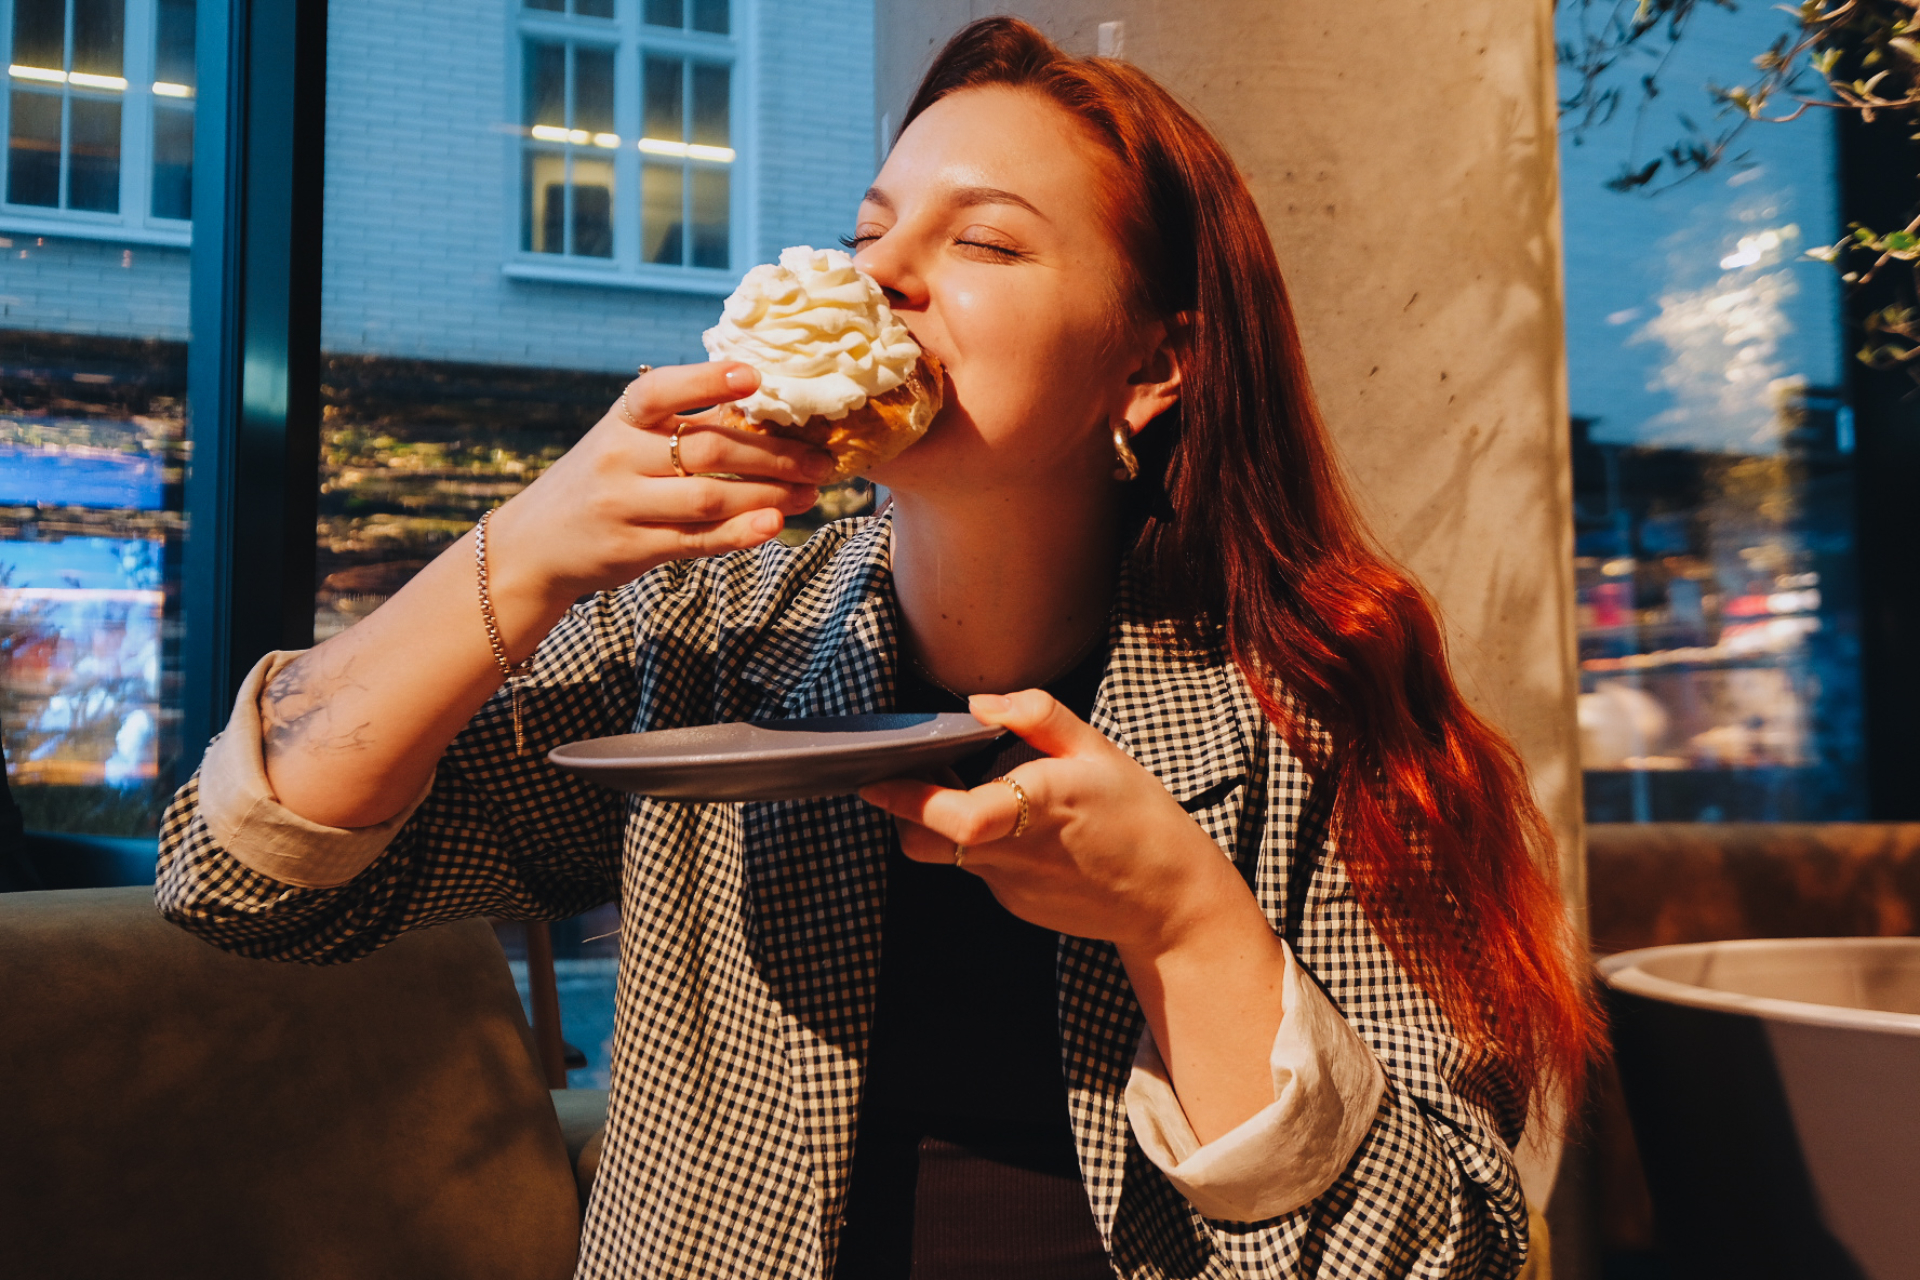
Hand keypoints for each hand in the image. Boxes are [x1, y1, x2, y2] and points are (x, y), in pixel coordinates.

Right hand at [486, 361, 836, 614]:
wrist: (534, 545)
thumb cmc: (602, 482)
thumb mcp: (624, 442)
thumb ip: (678, 428)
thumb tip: (764, 412)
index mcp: (620, 420)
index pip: (660, 391)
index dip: (706, 380)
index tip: (754, 376)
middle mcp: (617, 457)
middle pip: (709, 449)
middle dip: (774, 454)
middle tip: (820, 459)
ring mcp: (623, 505)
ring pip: (710, 496)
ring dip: (769, 494)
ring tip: (809, 493)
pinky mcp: (632, 548)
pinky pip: (696, 539)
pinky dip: (740, 532)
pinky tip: (774, 524)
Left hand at [858, 689, 1246, 955]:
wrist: (1169, 900)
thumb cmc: (1139, 818)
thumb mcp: (1099, 750)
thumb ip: (1038, 717)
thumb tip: (981, 705)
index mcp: (1041, 807)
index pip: (959, 817)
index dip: (909, 799)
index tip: (877, 776)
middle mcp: (1016, 854)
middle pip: (925, 842)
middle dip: (903, 810)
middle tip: (908, 773)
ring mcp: (1010, 886)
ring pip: (947, 854)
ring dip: (942, 823)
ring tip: (967, 788)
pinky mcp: (1014, 903)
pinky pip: (978, 868)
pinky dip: (981, 843)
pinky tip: (1017, 828)